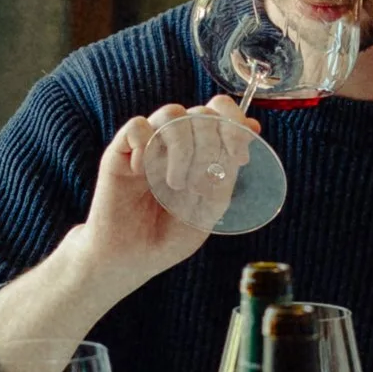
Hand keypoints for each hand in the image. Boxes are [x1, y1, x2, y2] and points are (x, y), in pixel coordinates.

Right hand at [133, 101, 263, 237]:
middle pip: (200, 113)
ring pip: (171, 113)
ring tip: (174, 184)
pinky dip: (145, 145)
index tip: (240, 157)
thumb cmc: (169, 236)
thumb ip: (227, 170)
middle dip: (209, 147)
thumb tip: (253, 128)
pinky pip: (136, 127)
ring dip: (181, 148)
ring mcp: (148, 144)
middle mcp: (174, 142)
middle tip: (199, 187)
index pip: (219, 111)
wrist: (131, 259)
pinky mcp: (120, 152)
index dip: (234, 123)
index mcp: (199, 151)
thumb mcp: (210, 208)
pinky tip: (143, 173)